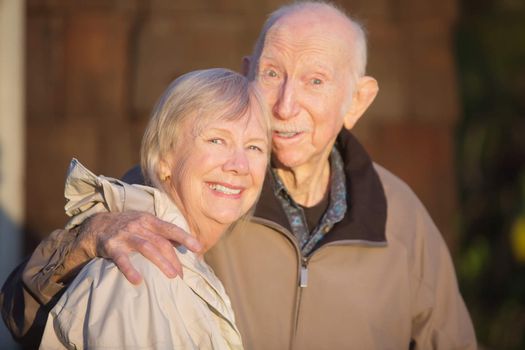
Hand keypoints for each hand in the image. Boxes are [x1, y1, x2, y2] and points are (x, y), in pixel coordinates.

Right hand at [67, 211, 201, 284]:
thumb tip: (184, 244)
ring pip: (146, 248)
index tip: (198, 248)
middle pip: (161, 242)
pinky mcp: (111, 246)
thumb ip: (162, 233)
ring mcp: (125, 235)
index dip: (185, 237)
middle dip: (173, 259)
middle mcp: (139, 225)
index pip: (170, 229)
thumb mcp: (145, 223)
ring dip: (161, 262)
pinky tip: (138, 280)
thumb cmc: (127, 226)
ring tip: (172, 276)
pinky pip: (122, 259)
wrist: (96, 225)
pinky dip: (130, 269)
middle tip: (181, 276)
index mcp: (149, 220)